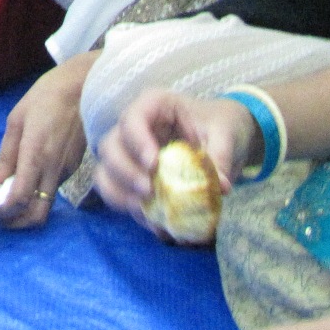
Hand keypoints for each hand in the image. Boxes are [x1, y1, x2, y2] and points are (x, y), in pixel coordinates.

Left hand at [0, 51, 96, 227]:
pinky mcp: (74, 166)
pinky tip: (31, 178)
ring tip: (13, 196)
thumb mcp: (17, 119)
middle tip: (5, 216)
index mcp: (35, 155)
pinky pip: (55, 188)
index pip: (20, 198)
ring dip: (30, 207)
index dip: (5, 212)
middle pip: (38, 214)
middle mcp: (53, 169)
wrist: (84, 86)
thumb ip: (6, 154)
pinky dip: (41, 192)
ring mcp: (66, 170)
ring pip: (48, 203)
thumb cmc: (46, 97)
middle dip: (19, 223)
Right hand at [93, 88, 254, 225]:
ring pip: (105, 171)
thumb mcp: (225, 133)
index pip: (133, 118)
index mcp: (154, 106)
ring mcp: (128, 153)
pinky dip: (131, 210)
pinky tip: (154, 223)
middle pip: (110, 146)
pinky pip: (116, 194)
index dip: (137, 141)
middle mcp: (133, 128)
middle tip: (148, 190)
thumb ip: (220, 156)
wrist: (222, 136)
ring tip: (148, 211)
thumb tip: (221, 186)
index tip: (153, 164)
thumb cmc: (219, 125)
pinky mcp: (132, 177)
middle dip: (125, 172)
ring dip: (120, 194)